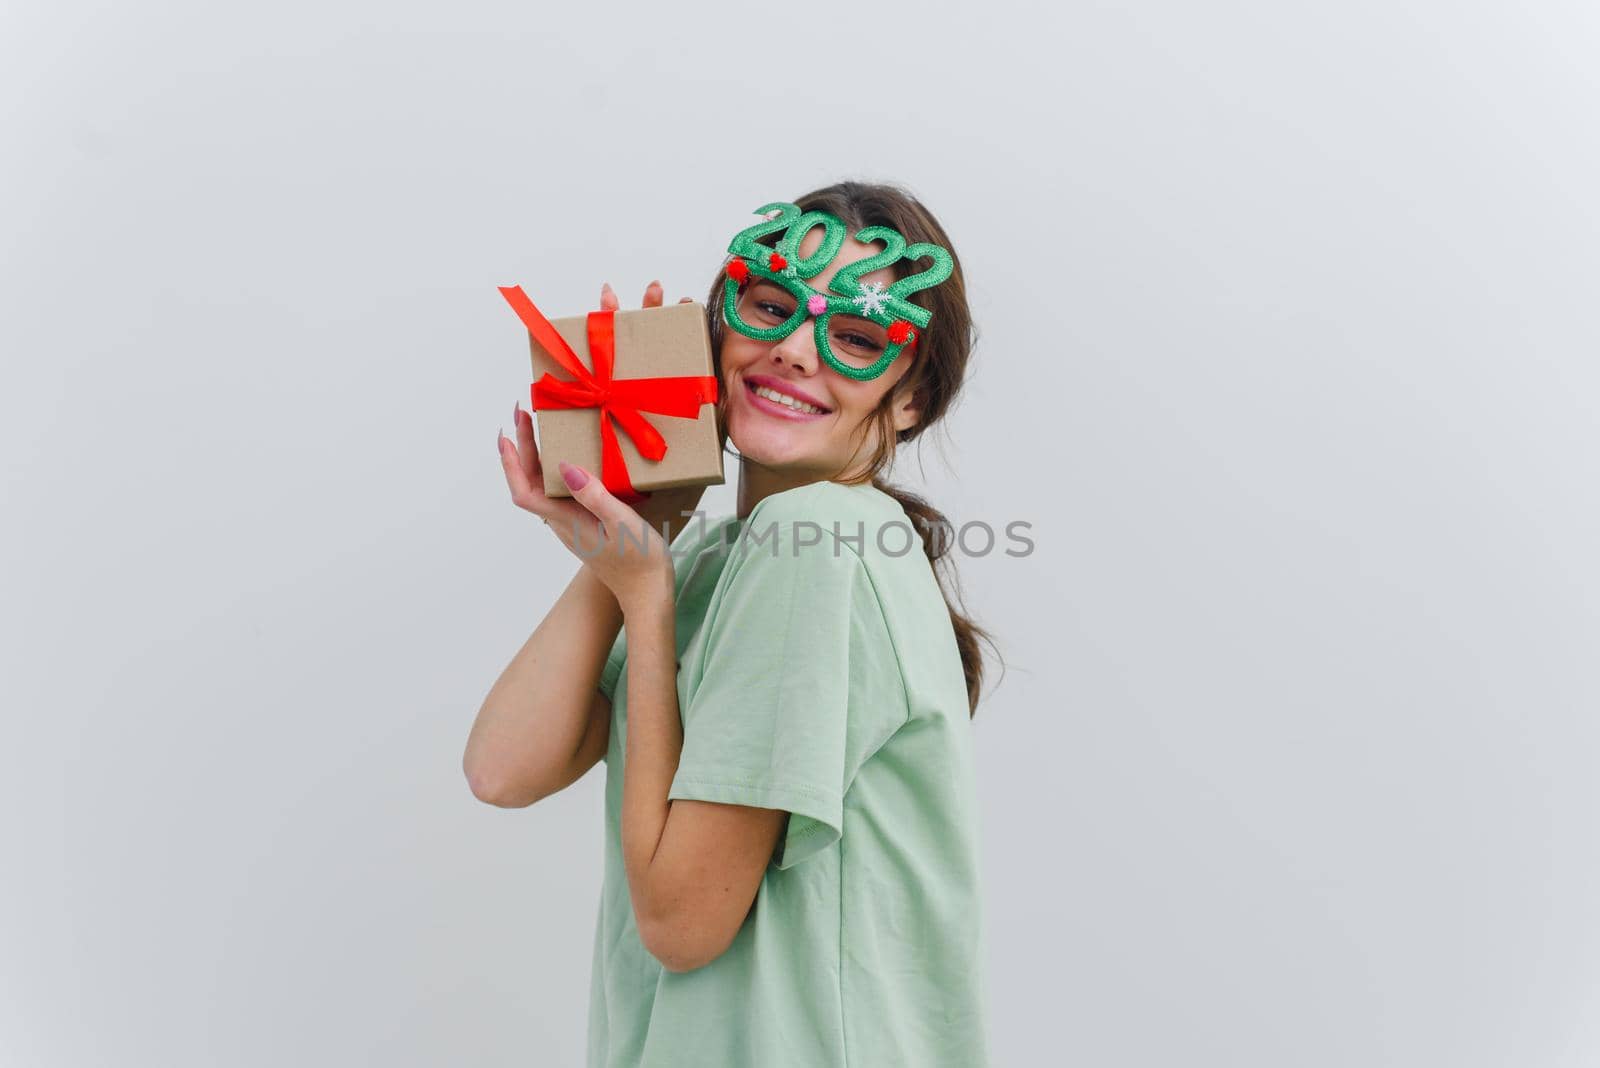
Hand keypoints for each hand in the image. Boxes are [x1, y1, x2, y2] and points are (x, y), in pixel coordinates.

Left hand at [496, 279, 701, 586]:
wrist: (648, 594)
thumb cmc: (639, 560)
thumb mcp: (622, 523)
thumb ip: (594, 495)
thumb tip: (564, 466)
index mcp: (566, 520)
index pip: (524, 490)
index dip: (510, 462)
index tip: (507, 432)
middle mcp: (561, 522)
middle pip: (529, 484)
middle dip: (522, 449)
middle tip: (524, 414)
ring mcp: (571, 525)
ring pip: (542, 488)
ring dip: (535, 458)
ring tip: (540, 429)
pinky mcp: (584, 525)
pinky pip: (559, 493)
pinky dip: (555, 470)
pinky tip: (569, 459)